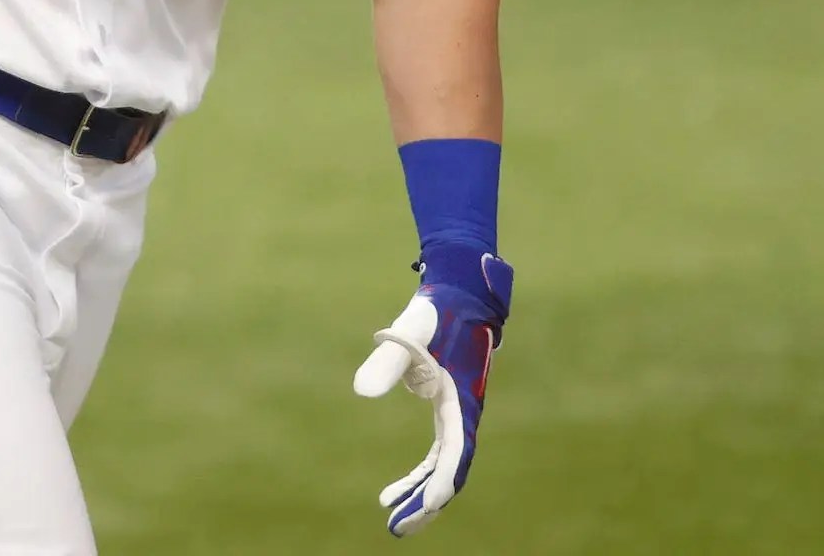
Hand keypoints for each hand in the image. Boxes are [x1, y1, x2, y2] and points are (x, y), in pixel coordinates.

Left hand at [352, 247, 512, 536]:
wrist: (458, 295)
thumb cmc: (434, 313)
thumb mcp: (407, 331)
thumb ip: (386, 360)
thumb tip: (359, 393)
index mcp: (460, 400)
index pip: (455, 452)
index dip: (441, 482)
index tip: (425, 507)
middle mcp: (463, 414)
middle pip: (449, 472)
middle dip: (426, 503)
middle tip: (397, 528)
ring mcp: (456, 416)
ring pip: (442, 469)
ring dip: (420, 494)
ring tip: (389, 515)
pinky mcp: (446, 411)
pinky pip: (436, 456)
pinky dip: (418, 475)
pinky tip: (394, 490)